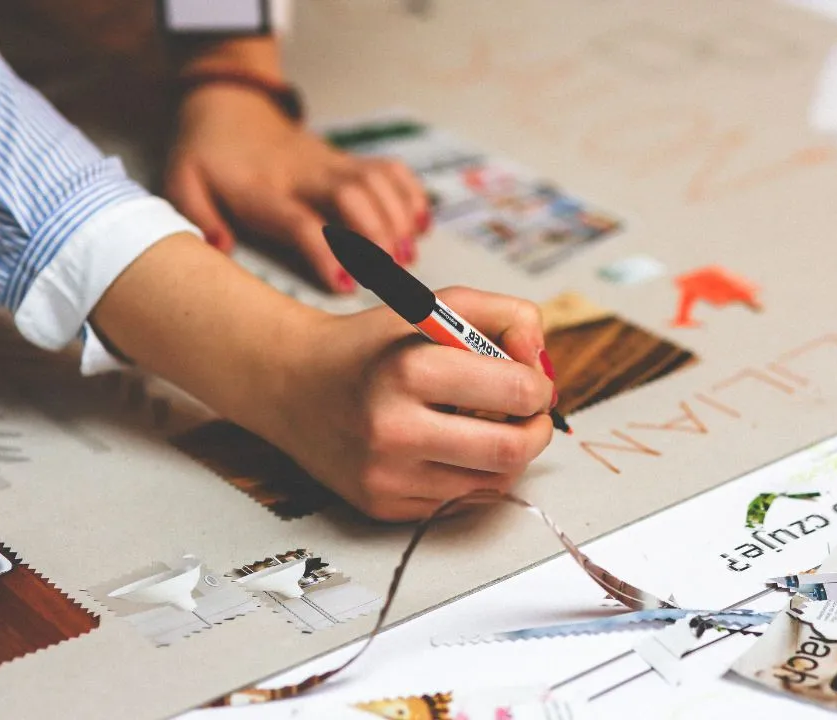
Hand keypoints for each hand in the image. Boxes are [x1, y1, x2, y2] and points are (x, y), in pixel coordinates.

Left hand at [164, 84, 429, 291]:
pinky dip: (412, 195)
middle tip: (390, 273)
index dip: (326, 252)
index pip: (300, 220)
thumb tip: (220, 246)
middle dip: (377, 235)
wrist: (231, 105)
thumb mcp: (183, 184)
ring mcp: (331, 163)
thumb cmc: (209, 157)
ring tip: (407, 257)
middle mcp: (304, 174)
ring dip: (399, 219)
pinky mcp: (349, 159)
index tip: (345, 284)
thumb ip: (197, 217)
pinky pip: (391, 170)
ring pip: (377, 182)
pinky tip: (420, 225)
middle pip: (352, 196)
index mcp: (262, 188)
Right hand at [273, 287, 556, 520]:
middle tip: (531, 415)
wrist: (293, 385)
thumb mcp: (436, 307)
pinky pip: (460, 502)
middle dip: (537, 430)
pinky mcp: (382, 507)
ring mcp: (386, 476)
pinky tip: (454, 449)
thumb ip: (506, 316)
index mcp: (408, 370)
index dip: (539, 386)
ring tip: (488, 426)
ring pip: (493, 483)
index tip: (533, 381)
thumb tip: (542, 366)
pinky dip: (473, 476)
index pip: (516, 392)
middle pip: (511, 450)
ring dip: (508, 456)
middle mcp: (393, 429)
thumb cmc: (373, 345)